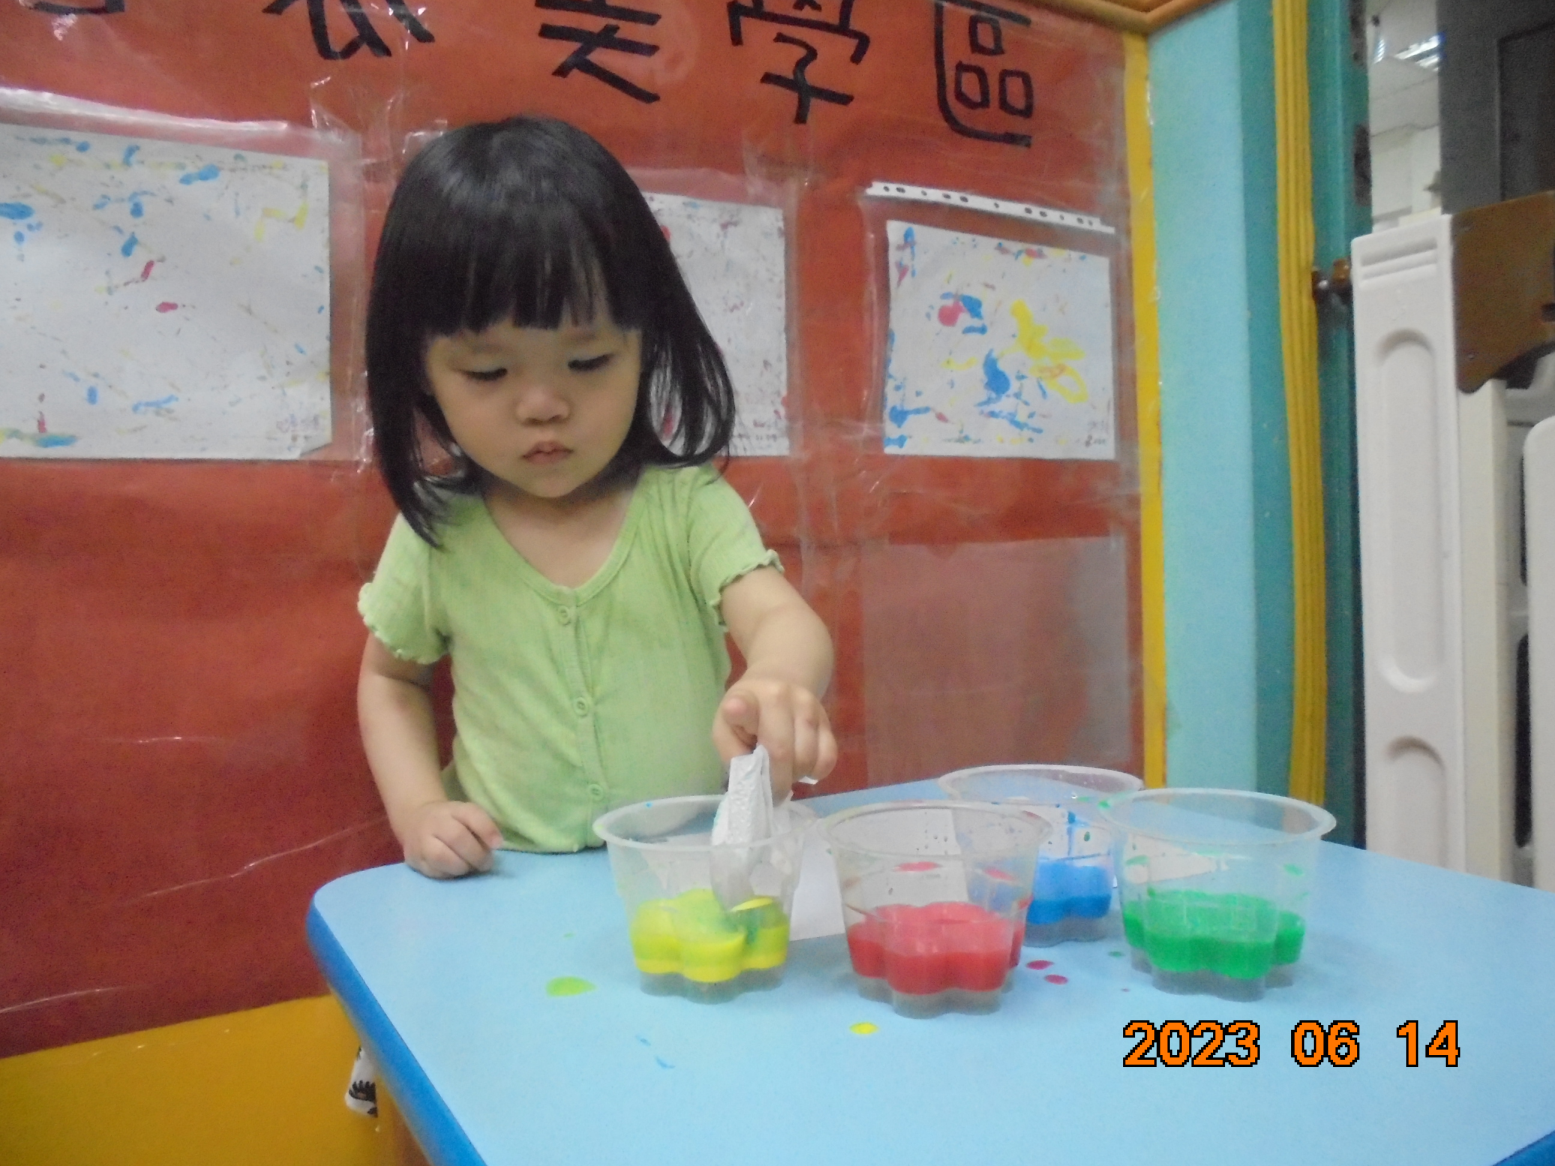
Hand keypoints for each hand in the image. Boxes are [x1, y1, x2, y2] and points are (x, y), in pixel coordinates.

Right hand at [395, 799, 504, 878]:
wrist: (415, 821)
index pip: (471, 814)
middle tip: (486, 864)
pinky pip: (433, 871)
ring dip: (462, 866)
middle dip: (476, 855)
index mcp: (453, 809)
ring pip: (441, 857)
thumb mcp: (467, 815)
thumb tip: (496, 845)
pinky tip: (456, 871)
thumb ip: (483, 827)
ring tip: (470, 868)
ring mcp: (421, 841)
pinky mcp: (415, 860)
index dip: (487, 829)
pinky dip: (449, 874)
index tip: (498, 845)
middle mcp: (434, 822)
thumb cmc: (451, 821)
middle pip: (456, 837)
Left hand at [713, 675, 836, 799]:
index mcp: (745, 699)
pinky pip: (827, 758)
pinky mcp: (827, 718)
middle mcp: (778, 696)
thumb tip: (756, 778)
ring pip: (806, 758)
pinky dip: (816, 771)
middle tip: (771, 789)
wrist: (776, 686)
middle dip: (776, 781)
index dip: (740, 710)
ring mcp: (807, 705)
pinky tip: (803, 766)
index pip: (743, 703)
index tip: (734, 710)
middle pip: (781, 751)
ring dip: (795, 775)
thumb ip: (734, 755)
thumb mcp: (726, 733)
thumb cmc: (745, 719)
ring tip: (784, 771)